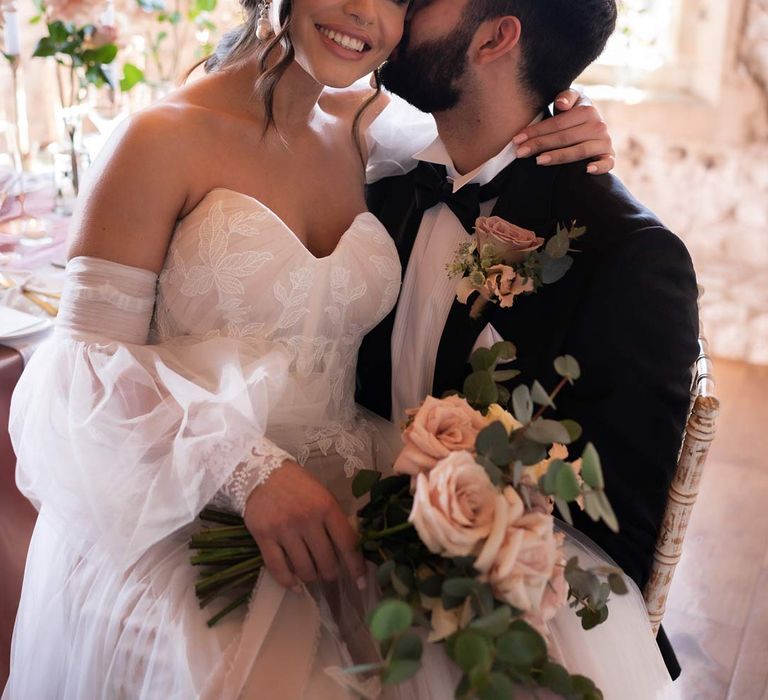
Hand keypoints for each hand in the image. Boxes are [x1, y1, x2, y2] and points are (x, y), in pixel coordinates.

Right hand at [243, 460, 365, 591]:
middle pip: (326, 561)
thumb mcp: (322, 494)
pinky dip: (288, 582)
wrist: (260, 473)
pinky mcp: (264, 537)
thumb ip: (333, 519)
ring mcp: (284, 529)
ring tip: (312, 576)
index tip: (361, 583)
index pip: (347, 543)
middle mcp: (307, 519)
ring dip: (311, 577)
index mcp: (326, 507)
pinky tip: (295, 585)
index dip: (356, 566)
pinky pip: (278, 568)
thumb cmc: (297, 484)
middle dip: (331, 574)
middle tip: (330, 575)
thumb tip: (348, 549)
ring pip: (304, 568)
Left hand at [512, 88, 614, 174]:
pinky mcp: (610, 156)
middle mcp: (598, 125)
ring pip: (580, 151)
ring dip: (559, 156)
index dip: (537, 131)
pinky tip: (586, 170)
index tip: (517, 139)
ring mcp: (605, 142)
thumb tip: (561, 104)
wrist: (594, 129)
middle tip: (520, 153)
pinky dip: (599, 167)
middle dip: (540, 145)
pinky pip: (608, 163)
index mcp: (587, 110)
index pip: (558, 123)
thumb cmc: (574, 117)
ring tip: (538, 161)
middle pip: (565, 137)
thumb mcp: (570, 102)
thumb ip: (566, 97)